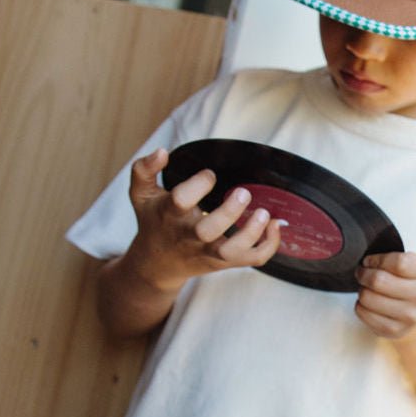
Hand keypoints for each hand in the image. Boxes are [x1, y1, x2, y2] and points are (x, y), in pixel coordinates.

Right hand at [123, 148, 282, 290]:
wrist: (156, 265)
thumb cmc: (154, 222)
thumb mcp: (141, 195)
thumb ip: (144, 169)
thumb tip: (161, 151)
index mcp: (169, 215)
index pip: (180, 200)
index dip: (198, 185)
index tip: (210, 174)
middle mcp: (188, 235)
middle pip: (207, 231)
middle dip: (228, 213)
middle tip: (243, 193)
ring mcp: (208, 251)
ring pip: (230, 251)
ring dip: (251, 233)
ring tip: (265, 213)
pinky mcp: (224, 262)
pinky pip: (251, 260)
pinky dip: (268, 246)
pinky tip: (274, 225)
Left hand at [354, 251, 415, 339]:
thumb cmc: (408, 283)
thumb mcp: (410, 264)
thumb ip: (392, 257)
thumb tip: (365, 260)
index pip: (398, 262)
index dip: (377, 259)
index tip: (370, 261)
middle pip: (379, 280)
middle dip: (363, 274)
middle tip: (362, 273)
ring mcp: (409, 316)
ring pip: (367, 297)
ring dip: (361, 290)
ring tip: (367, 288)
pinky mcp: (393, 330)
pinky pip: (363, 312)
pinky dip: (360, 305)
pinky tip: (368, 303)